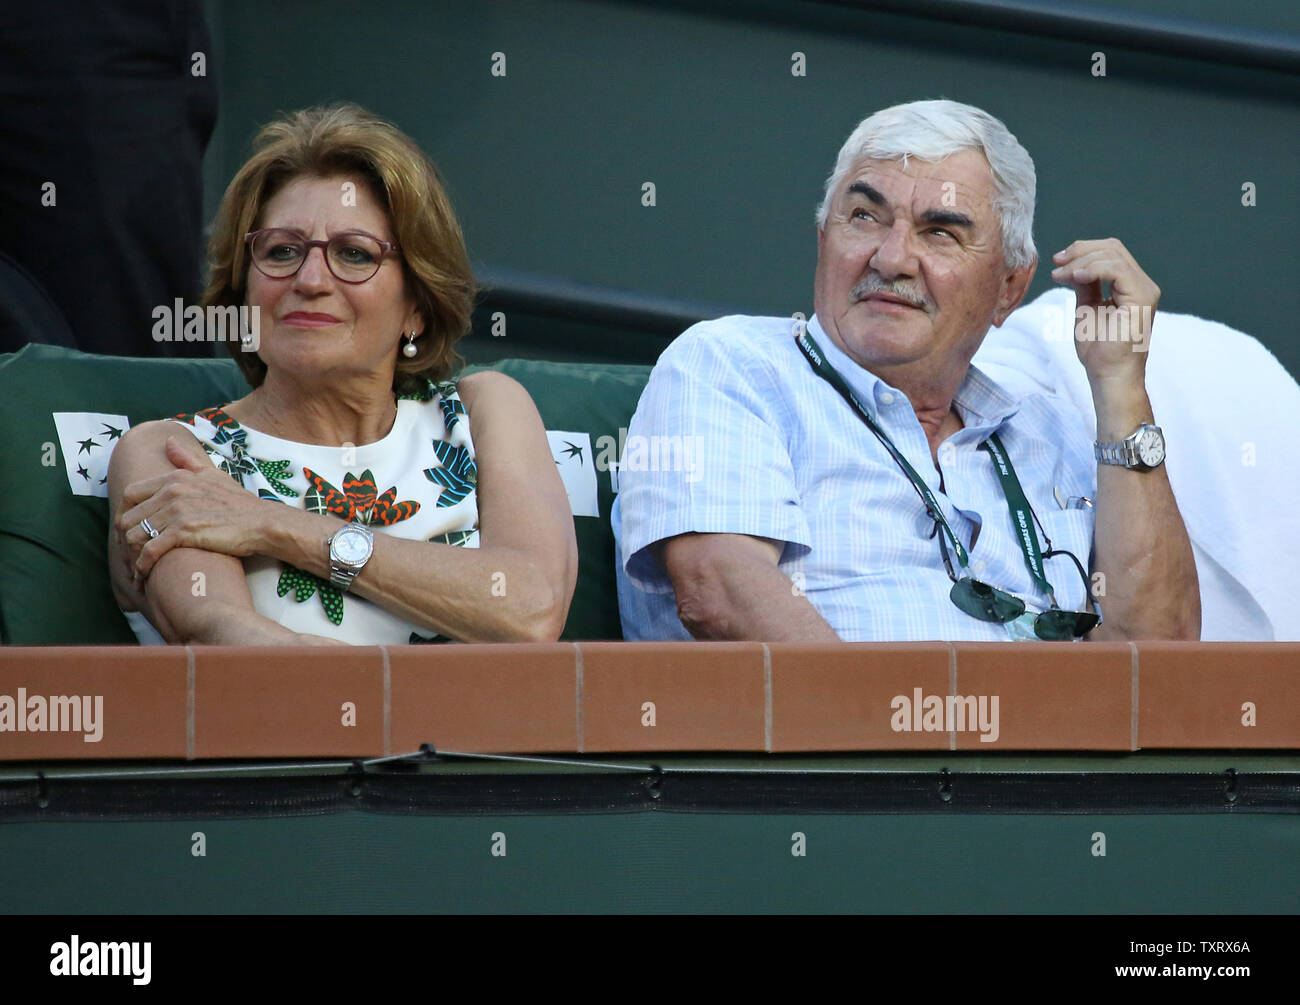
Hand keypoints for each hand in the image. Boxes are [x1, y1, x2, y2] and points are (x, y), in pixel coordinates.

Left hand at [116, 435, 271, 578]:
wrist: (261, 522)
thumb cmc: (240, 502)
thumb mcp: (213, 474)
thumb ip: (186, 460)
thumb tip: (168, 441)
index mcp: (175, 478)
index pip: (131, 494)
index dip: (125, 514)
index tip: (130, 529)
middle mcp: (172, 492)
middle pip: (129, 517)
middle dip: (125, 539)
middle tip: (130, 554)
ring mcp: (176, 512)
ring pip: (134, 536)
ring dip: (131, 555)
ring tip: (136, 568)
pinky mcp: (182, 533)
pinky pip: (149, 551)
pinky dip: (142, 566)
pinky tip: (144, 576)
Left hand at [1051, 238, 1158, 390]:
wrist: (1109, 375)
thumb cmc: (1099, 350)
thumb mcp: (1086, 308)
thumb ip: (1085, 284)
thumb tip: (1075, 264)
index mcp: (1131, 286)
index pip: (1111, 253)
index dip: (1083, 250)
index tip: (1058, 262)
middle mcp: (1142, 285)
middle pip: (1113, 248)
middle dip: (1080, 250)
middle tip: (1057, 262)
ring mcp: (1145, 290)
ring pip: (1113, 256)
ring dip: (1081, 261)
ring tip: (1061, 275)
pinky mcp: (1142, 298)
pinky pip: (1117, 270)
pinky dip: (1093, 269)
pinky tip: (1075, 276)